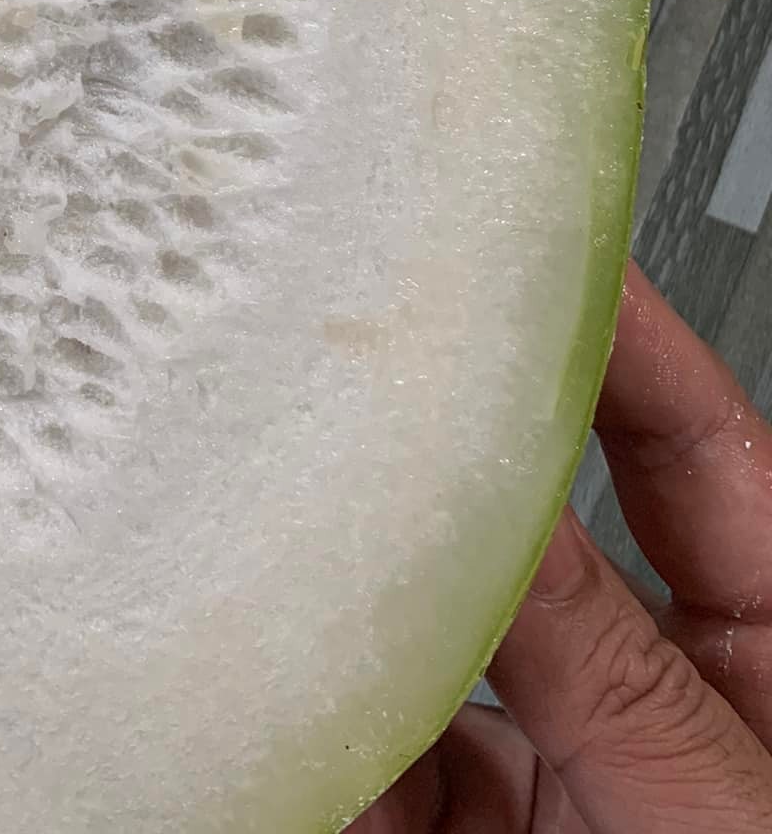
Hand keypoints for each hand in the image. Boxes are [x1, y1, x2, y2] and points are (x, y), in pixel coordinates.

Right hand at [351, 263, 771, 830]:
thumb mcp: (713, 803)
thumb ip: (603, 662)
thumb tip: (490, 497)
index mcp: (770, 650)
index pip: (688, 444)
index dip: (614, 335)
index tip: (526, 242)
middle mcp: (662, 693)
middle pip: (537, 534)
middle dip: (446, 469)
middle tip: (364, 378)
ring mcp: (569, 773)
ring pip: (438, 653)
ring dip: (364, 629)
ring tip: (296, 575)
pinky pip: (387, 771)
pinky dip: (336, 749)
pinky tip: (304, 726)